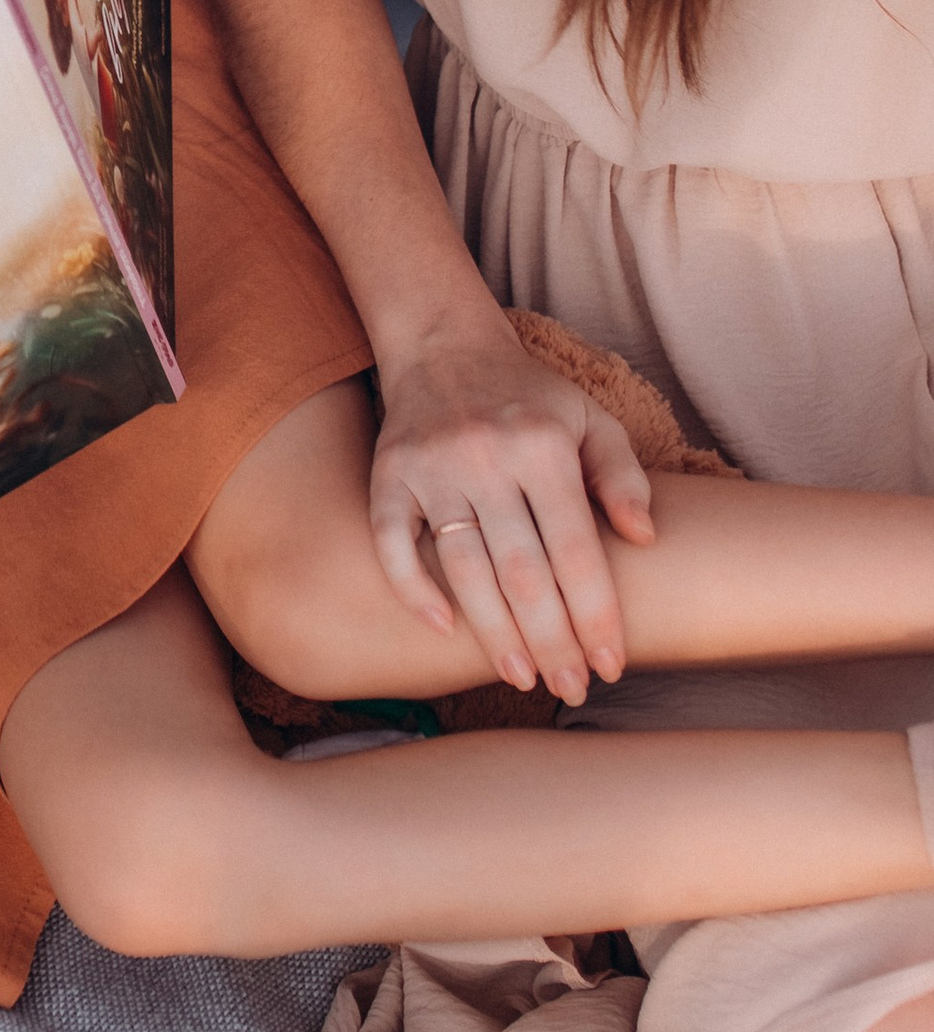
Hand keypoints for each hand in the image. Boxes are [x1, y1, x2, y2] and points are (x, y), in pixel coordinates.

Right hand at [369, 316, 657, 703]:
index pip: (576, 550)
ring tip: (522, 678)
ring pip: (464, 568)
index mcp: (542, 445)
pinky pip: (393, 543)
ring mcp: (431, 468)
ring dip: (494, 633)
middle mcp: (484, 457)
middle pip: (522, 572)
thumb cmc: (530, 397)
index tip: (610, 666)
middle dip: (551, 641)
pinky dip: (414, 589)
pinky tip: (444, 629)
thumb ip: (623, 475)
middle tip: (570, 688)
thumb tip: (644, 538)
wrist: (444, 344)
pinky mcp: (388, 474)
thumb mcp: (591, 419)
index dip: (595, 615)